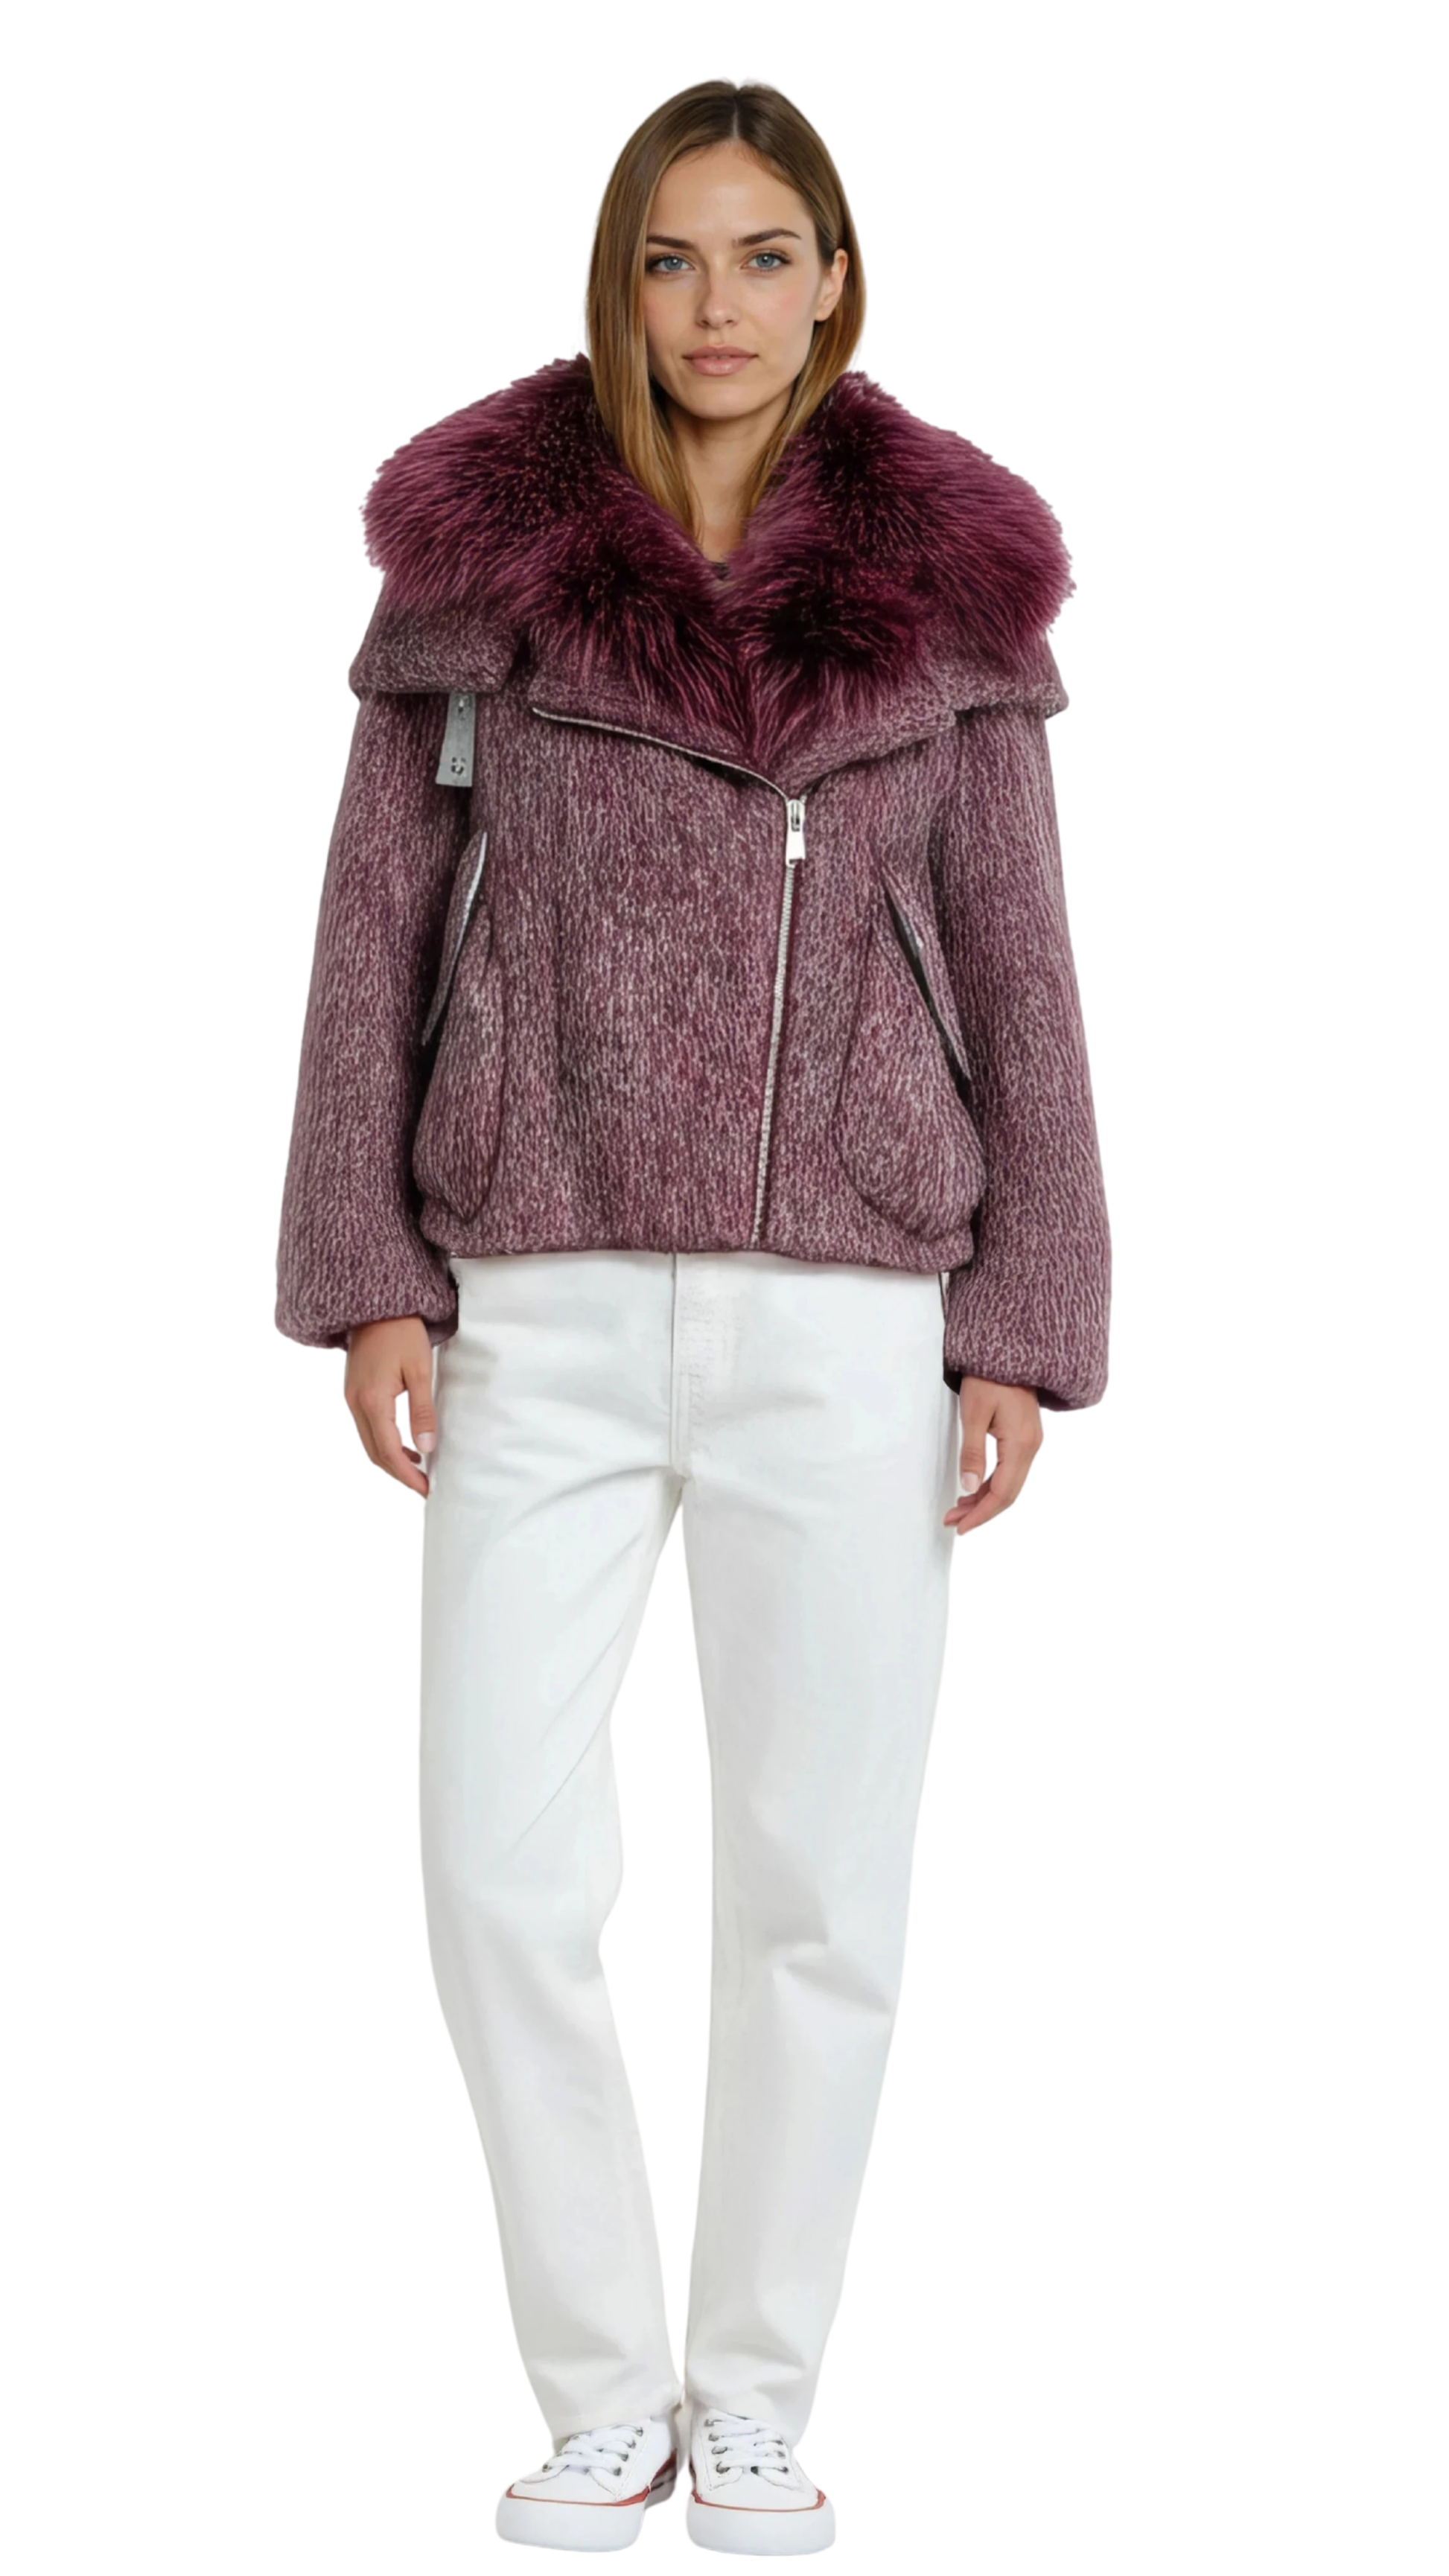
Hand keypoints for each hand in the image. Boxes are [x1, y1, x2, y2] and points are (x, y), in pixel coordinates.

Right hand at [344, 1315, 436, 1495]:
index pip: (388, 1451)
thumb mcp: (420, 1370)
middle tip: (423, 1485)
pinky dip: (383, 1442)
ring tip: (418, 1469)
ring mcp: (350, 1398)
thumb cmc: (401, 1333)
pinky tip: (405, 1444)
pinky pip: (366, 1428)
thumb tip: (427, 1448)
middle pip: (374, 1453)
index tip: (425, 1488)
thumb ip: (422, 1411)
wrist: (375, 1305)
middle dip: (398, 1473)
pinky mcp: (353, 1392)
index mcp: (372, 1401)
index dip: (406, 1474)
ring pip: (368, 1442)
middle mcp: (355, 1403)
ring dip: (390, 1459)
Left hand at [944, 1378, 1042, 1534]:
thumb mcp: (974, 1414)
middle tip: (953, 1520)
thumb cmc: (989, 1377)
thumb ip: (972, 1452)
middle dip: (980, 1511)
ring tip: (958, 1508)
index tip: (961, 1526)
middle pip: (1008, 1493)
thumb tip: (968, 1487)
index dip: (981, 1514)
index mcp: (1021, 1445)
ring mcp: (1029, 1442)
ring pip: (1009, 1483)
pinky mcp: (1024, 1437)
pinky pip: (1010, 1470)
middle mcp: (1031, 1447)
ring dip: (984, 1499)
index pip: (1003, 1493)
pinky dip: (991, 1483)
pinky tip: (974, 1488)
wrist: (1009, 1350)